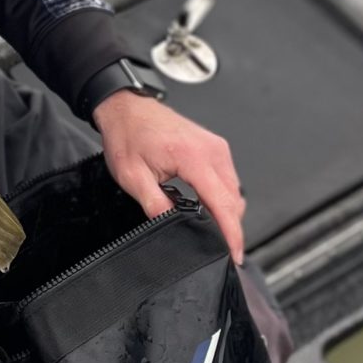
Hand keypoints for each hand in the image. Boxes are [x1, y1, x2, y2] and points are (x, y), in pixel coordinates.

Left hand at [93, 93, 244, 265]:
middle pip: (234, 200)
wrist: (127, 108)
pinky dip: (223, 197)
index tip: (235, 254)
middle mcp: (211, 150)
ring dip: (227, 212)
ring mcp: (215, 146)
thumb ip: (155, 205)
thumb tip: (173, 225)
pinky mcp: (214, 147)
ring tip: (211, 230)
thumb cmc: (128, 134)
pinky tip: (208, 208)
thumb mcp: (132, 176)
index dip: (231, 233)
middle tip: (219, 248)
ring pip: (234, 190)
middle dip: (230, 227)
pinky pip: (228, 179)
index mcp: (193, 157)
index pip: (222, 203)